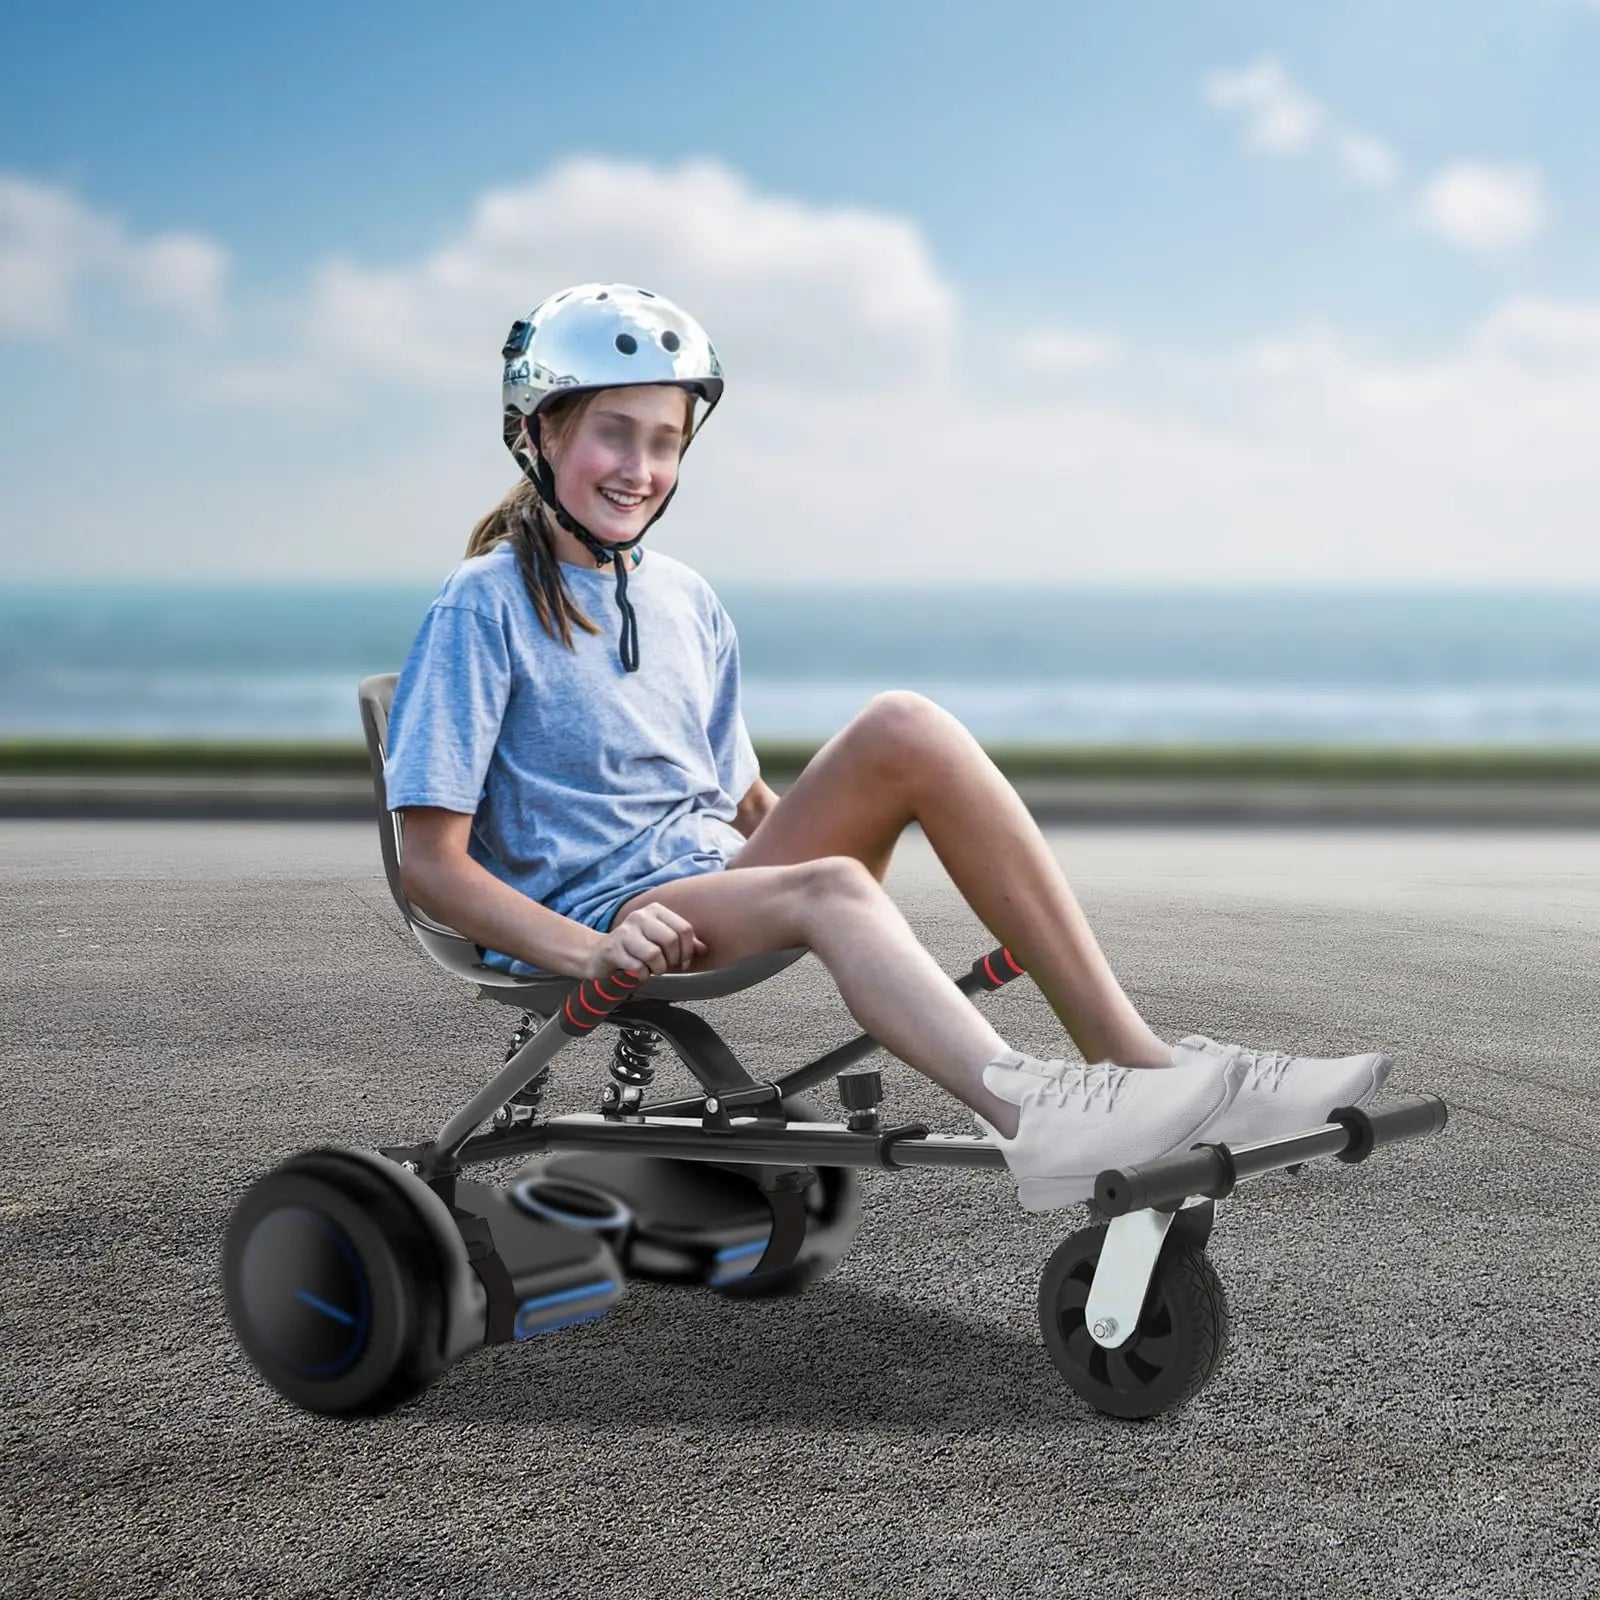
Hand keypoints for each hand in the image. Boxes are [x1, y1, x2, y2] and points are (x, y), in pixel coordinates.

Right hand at [582, 903, 707, 980]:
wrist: (599, 954)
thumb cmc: (635, 948)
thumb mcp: (660, 940)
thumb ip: (682, 942)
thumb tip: (703, 949)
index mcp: (655, 910)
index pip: (684, 929)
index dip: (688, 950)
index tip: (683, 962)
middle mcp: (639, 916)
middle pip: (671, 940)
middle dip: (672, 960)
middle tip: (666, 966)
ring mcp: (624, 932)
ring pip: (654, 954)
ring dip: (657, 968)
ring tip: (651, 968)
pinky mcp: (612, 949)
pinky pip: (637, 967)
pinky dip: (642, 975)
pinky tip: (638, 972)